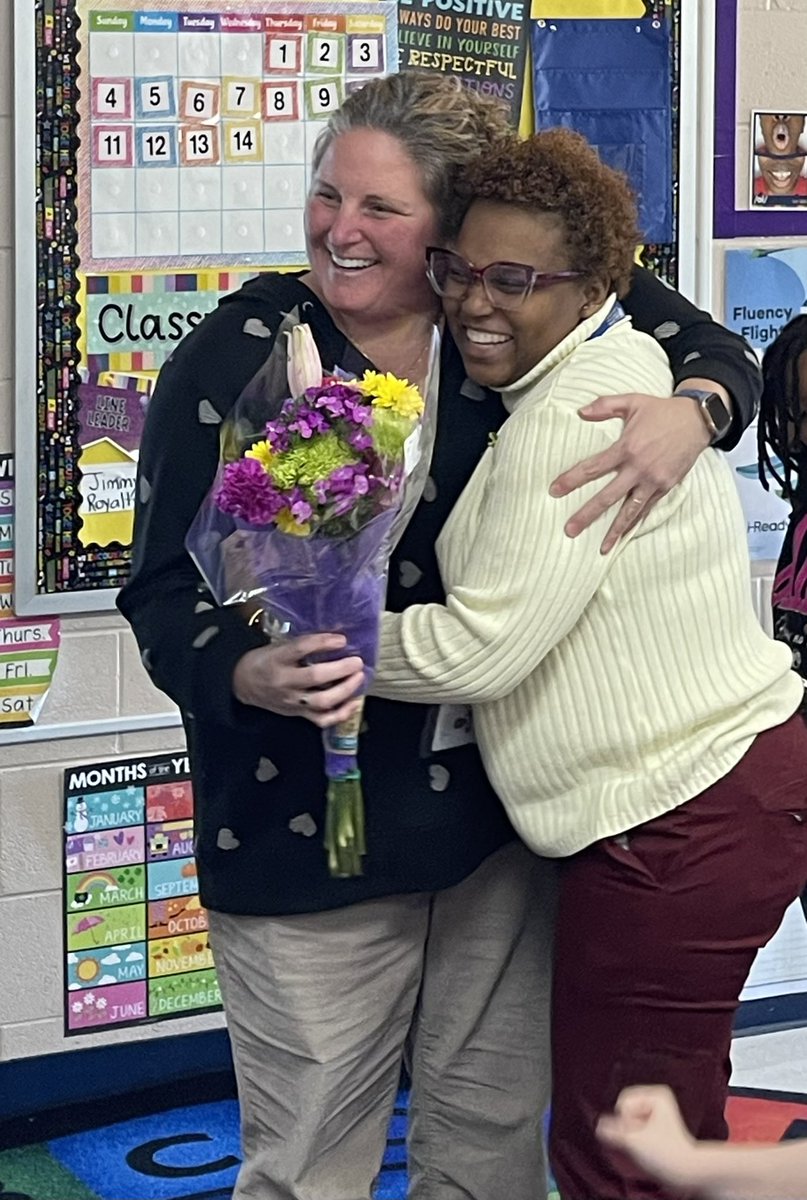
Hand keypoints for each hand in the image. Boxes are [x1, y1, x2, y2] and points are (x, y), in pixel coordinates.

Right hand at [232, 633, 364, 727]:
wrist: (243, 684)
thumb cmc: (265, 661)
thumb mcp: (278, 647)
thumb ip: (303, 645)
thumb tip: (337, 639)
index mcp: (277, 659)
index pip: (300, 649)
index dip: (323, 643)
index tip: (342, 640)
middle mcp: (284, 682)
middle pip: (315, 677)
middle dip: (340, 669)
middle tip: (357, 662)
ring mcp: (292, 701)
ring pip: (322, 701)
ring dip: (345, 690)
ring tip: (359, 678)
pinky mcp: (297, 714)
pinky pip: (322, 719)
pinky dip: (341, 713)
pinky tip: (354, 703)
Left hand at [549, 391, 710, 553]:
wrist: (698, 420)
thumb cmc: (662, 411)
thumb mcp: (632, 401)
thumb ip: (605, 405)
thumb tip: (580, 411)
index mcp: (627, 448)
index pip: (593, 468)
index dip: (572, 480)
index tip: (554, 490)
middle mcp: (639, 468)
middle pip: (608, 497)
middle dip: (587, 515)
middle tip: (570, 530)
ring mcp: (654, 481)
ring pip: (630, 511)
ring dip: (615, 530)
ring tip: (602, 547)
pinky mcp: (666, 487)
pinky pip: (647, 509)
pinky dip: (635, 523)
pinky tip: (625, 535)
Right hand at [596, 1085, 698, 1190]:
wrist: (687, 1173)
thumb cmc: (665, 1153)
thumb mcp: (634, 1140)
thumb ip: (611, 1131)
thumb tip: (598, 1126)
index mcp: (656, 1095)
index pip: (624, 1101)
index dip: (624, 1120)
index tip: (638, 1134)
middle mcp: (657, 1102)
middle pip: (625, 1111)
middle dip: (626, 1128)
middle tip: (638, 1143)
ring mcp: (656, 1117)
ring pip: (628, 1123)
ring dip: (628, 1137)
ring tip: (641, 1149)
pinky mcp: (655, 1131)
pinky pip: (634, 1131)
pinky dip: (633, 1141)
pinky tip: (640, 1152)